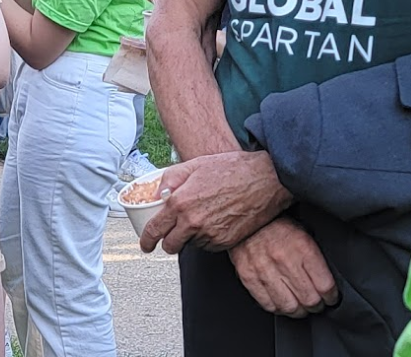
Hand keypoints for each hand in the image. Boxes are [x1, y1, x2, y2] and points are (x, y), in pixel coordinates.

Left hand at [139, 150, 290, 253]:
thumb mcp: (195, 165)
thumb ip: (170, 179)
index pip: (155, 230)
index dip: (146, 240)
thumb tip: (158, 194)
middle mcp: (193, 222)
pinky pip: (209, 246)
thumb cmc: (232, 169)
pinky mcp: (225, 243)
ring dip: (191, 236)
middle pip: (170, 245)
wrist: (265, 179)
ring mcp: (209, 235)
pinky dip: (208, 238)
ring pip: (191, 245)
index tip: (146, 245)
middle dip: (169, 241)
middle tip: (174, 232)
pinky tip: (217, 220)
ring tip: (205, 215)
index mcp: (181, 203)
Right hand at [228, 217, 337, 317]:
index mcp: (302, 247)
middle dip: (317, 306)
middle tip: (317, 303)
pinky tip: (283, 302)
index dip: (331, 296)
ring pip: (290, 307)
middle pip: (309, 300)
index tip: (331, 297)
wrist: (246, 218)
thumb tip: (328, 279)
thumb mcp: (303, 231)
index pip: (325, 285)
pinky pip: (269, 305)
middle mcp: (284, 260)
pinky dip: (279, 308)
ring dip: (298, 311)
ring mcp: (265, 270)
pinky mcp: (249, 277)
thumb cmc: (276, 225)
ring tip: (300, 306)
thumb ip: (316, 256)